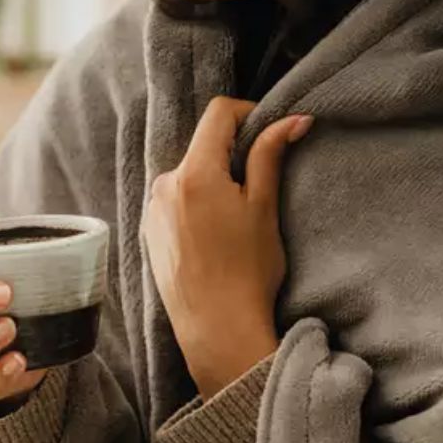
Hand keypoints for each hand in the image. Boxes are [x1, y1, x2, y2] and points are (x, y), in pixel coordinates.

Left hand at [143, 98, 312, 399]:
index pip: (218, 114)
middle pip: (202, 146)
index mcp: (193, 174)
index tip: (269, 135)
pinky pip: (175, 202)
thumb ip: (270, 156)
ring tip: (234, 221)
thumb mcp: (263, 207)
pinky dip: (196, 205)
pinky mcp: (149, 232)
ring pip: (189, 175)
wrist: (216, 328)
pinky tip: (214, 238)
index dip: (249, 114)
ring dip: (213, 182)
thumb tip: (293, 119)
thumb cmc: (246, 271)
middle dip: (231, 155)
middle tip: (256, 188)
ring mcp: (152, 210)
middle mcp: (164, 186)